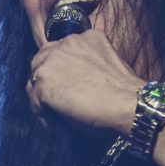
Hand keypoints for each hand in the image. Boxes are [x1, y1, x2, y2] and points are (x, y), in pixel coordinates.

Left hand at [26, 27, 144, 138]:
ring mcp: (52, 63)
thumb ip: (87, 64)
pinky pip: (36, 105)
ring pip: (34, 85)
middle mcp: (65, 43)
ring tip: (65, 120)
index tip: (68, 89)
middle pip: (40, 64)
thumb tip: (73, 81)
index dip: (59, 72)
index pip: (57, 51)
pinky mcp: (44, 84)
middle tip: (61, 106)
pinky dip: (48, 120)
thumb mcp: (108, 64)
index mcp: (84, 37)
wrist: (129, 106)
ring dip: (46, 104)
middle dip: (47, 85)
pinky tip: (66, 128)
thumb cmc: (125, 93)